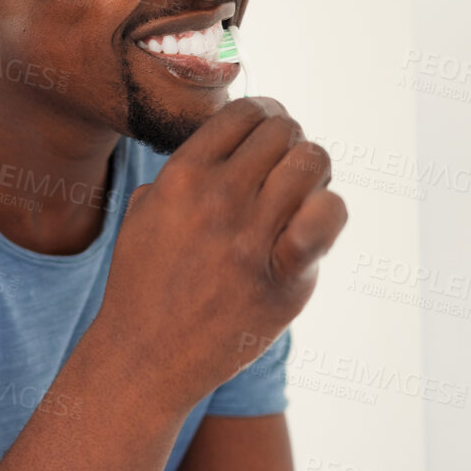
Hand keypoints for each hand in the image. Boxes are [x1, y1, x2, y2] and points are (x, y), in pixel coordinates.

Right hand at [98, 96, 346, 415]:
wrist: (146, 358)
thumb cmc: (143, 287)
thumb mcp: (142, 217)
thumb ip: (176, 175)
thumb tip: (218, 147)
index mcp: (181, 177)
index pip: (244, 112)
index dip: (264, 119)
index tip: (265, 142)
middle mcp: (218, 198)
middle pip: (284, 131)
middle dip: (288, 146)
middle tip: (282, 177)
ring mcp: (252, 237)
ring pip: (313, 161)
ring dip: (312, 174)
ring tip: (297, 200)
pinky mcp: (284, 276)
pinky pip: (329, 214)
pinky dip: (327, 211)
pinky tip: (308, 229)